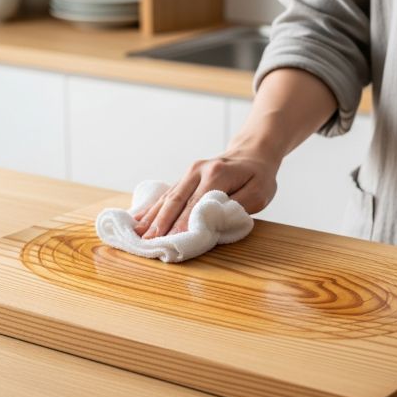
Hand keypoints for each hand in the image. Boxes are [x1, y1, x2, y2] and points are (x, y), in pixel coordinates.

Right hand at [133, 146, 278, 238]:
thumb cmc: (258, 176)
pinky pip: (166, 194)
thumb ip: (238, 206)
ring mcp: (189, 173)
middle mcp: (197, 171)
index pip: (195, 205)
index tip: (171, 242)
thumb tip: (214, 220)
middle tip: (147, 244)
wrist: (251, 153)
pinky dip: (152, 209)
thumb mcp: (259, 192)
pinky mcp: (185, 178)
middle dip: (160, 224)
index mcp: (216, 175)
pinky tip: (138, 220)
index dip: (182, 225)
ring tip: (137, 236)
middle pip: (175, 201)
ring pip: (167, 198)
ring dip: (152, 218)